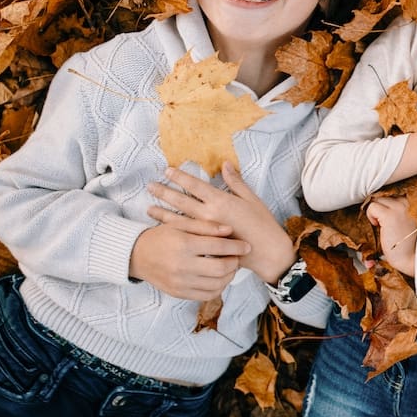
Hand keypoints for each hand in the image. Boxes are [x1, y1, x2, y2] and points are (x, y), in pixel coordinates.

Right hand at [130, 220, 245, 299]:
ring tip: (229, 266)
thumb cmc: (161, 236)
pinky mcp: (178, 293)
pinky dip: (218, 288)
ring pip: (216, 285)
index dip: (237, 246)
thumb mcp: (180, 224)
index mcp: (184, 245)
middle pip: (221, 269)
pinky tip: (219, 278)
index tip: (246, 245)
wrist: (135, 255)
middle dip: (235, 262)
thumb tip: (230, 230)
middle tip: (238, 257)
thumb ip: (206, 227)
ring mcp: (180, 282)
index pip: (219, 247)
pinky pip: (206, 295)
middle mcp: (182, 266)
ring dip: (229, 276)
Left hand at [147, 163, 296, 283]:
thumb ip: (236, 182)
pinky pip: (185, 235)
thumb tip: (225, 164)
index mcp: (222, 200)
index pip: (195, 185)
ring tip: (148, 208)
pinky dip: (172, 230)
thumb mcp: (252, 199)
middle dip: (164, 192)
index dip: (180, 177)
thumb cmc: (263, 223)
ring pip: (179, 219)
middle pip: (181, 201)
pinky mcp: (206, 244)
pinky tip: (163, 228)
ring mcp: (206, 231)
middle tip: (150, 186)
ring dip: (163, 213)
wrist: (268, 252)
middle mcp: (210, 214)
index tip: (167, 170)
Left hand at [366, 196, 416, 275]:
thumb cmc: (405, 242)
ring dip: (374, 211)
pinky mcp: (389, 216)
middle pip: (383, 195)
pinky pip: (372, 207)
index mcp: (410, 203)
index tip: (382, 214)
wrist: (409, 256)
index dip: (383, 203)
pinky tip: (377, 226)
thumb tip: (378, 201)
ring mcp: (398, 208)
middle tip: (380, 221)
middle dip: (378, 207)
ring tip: (379, 224)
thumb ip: (395, 210)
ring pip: (377, 199)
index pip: (391, 193)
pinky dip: (370, 216)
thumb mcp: (403, 221)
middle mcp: (405, 203)